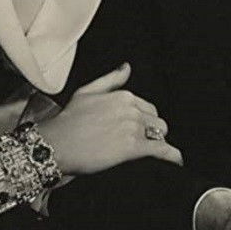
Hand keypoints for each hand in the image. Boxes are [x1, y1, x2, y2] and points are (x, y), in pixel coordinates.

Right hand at [36, 63, 182, 174]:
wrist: (55, 144)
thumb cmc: (67, 121)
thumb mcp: (87, 91)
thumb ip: (111, 79)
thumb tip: (127, 67)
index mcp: (123, 96)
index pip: (149, 109)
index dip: (146, 123)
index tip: (140, 132)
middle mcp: (131, 109)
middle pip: (157, 122)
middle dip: (153, 134)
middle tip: (143, 146)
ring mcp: (133, 127)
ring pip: (160, 134)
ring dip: (158, 144)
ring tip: (154, 156)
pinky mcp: (133, 147)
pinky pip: (162, 150)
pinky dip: (172, 157)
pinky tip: (176, 162)